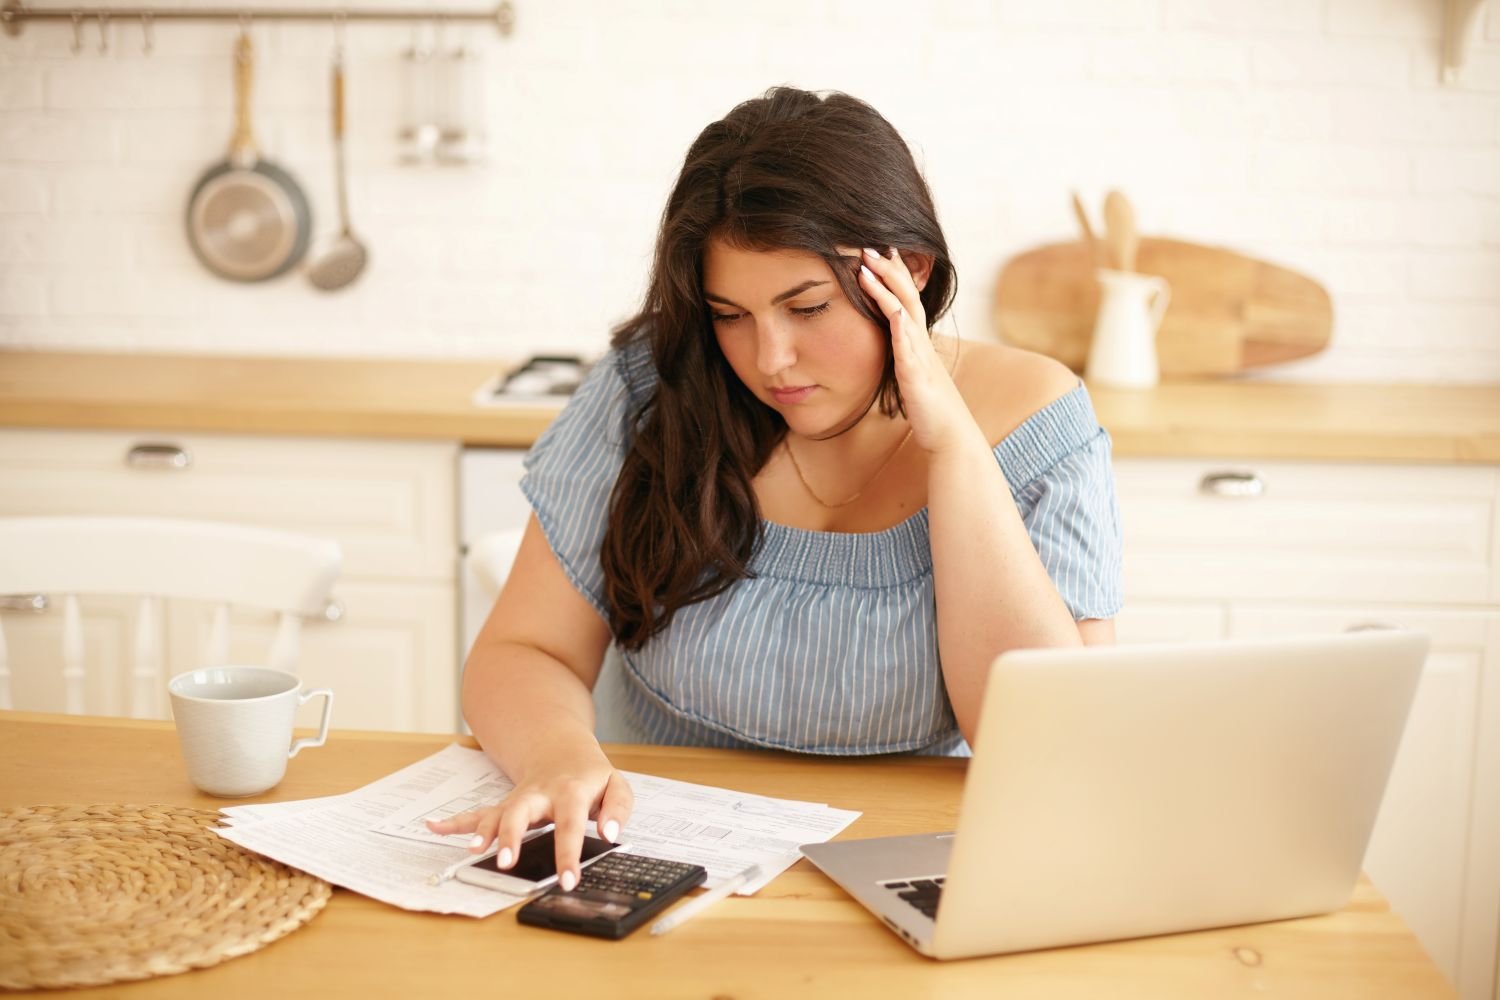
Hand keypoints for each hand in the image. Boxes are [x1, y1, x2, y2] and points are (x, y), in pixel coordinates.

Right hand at [424, 744, 632, 890]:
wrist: (563, 751)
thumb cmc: (591, 776)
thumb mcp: (616, 786)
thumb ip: (618, 808)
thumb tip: (609, 832)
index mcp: (570, 792)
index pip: (569, 826)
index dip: (567, 854)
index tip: (567, 880)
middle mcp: (539, 795)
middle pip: (520, 813)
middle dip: (510, 836)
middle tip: (505, 863)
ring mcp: (518, 800)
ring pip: (496, 813)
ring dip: (481, 832)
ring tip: (470, 851)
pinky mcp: (505, 805)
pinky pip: (478, 813)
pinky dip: (455, 821)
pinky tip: (433, 827)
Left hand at [858, 247, 979, 455]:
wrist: (951, 436)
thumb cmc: (931, 409)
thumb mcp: (914, 375)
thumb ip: (905, 355)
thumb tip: (894, 343)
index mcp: (918, 343)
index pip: (906, 300)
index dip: (894, 275)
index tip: (879, 252)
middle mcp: (922, 344)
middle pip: (907, 297)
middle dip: (888, 270)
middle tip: (869, 246)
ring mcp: (920, 359)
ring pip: (905, 315)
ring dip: (887, 290)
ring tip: (867, 268)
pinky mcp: (917, 378)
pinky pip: (908, 350)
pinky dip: (901, 329)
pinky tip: (891, 312)